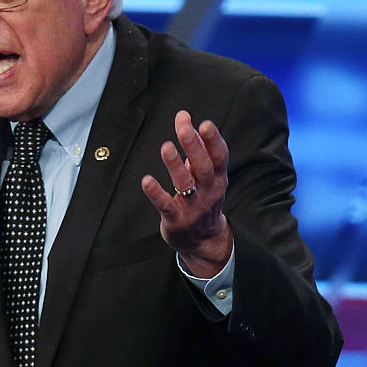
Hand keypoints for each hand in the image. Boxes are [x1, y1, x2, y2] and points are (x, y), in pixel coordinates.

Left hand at [141, 110, 232, 277]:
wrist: (204, 242)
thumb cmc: (202, 202)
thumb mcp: (207, 178)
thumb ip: (198, 153)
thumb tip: (188, 124)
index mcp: (217, 179)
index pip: (220, 157)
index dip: (214, 140)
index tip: (205, 124)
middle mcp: (208, 192)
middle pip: (203, 166)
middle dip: (194, 145)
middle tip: (184, 127)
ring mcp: (192, 206)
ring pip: (185, 184)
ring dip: (175, 165)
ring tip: (166, 147)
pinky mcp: (176, 219)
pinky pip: (165, 205)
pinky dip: (156, 193)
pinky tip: (146, 181)